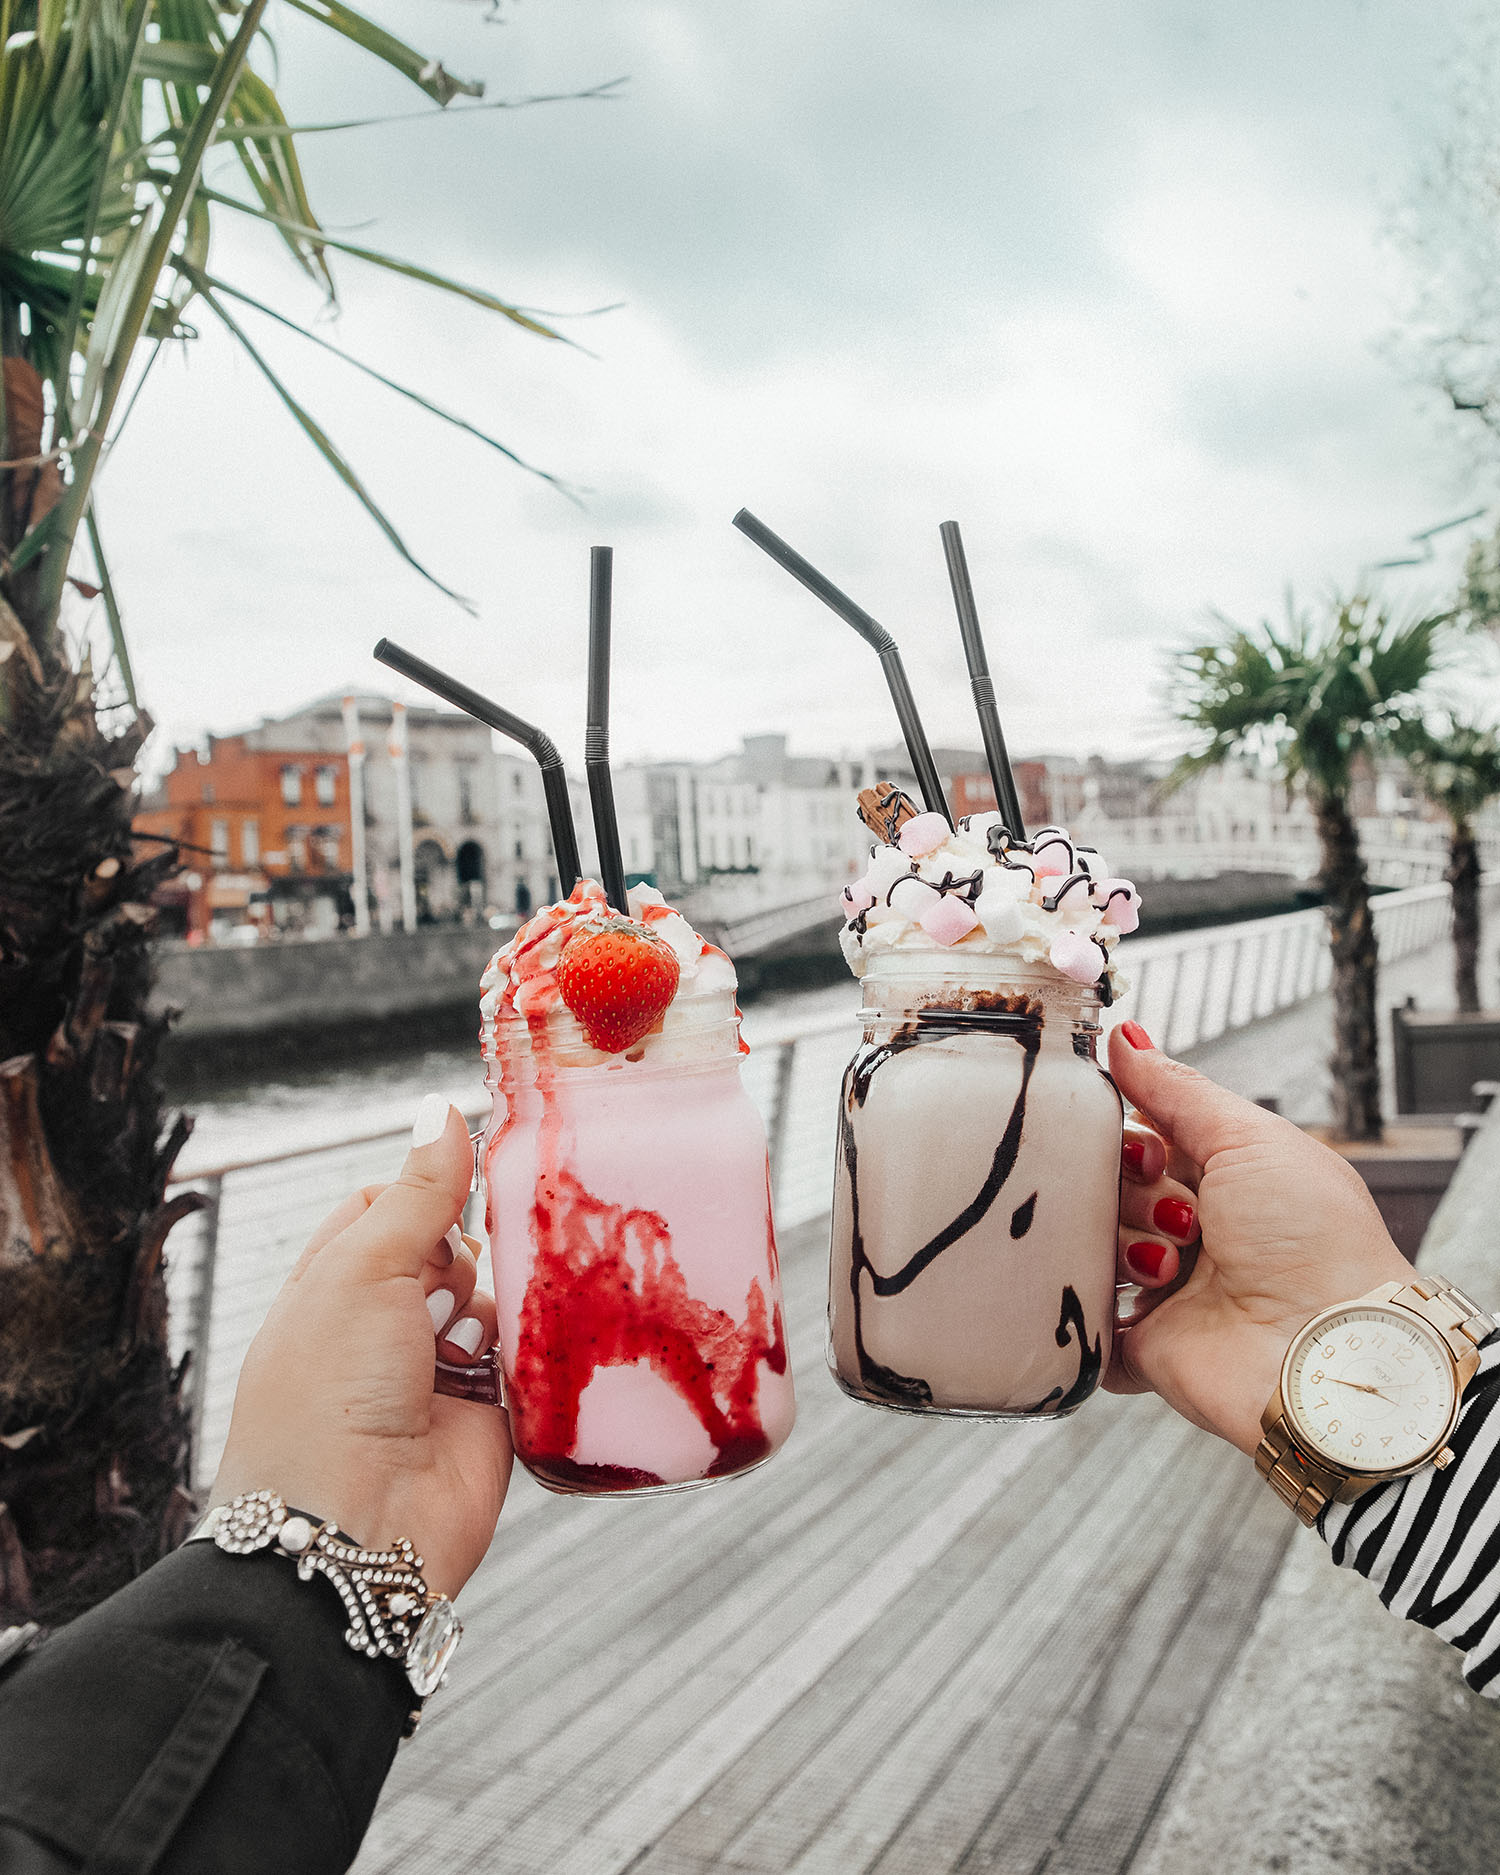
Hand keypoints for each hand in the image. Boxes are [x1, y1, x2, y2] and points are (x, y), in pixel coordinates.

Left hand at [211, 1098, 511, 1597]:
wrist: (352, 1533)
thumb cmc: (326, 1398)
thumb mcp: (364, 1269)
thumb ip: (417, 1192)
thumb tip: (440, 1110)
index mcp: (332, 1288)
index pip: (383, 1210)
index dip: (424, 1191)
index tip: (465, 1177)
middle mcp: (383, 1331)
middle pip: (449, 1254)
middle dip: (474, 1245)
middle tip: (488, 1246)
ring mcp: (437, 1378)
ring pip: (495, 1305)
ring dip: (506, 1300)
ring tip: (508, 1305)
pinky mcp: (490, 1421)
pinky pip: (528, 1365)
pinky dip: (537, 1351)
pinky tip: (541, 1339)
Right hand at [1107, 1023, 1412, 1455]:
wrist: (1326, 1350)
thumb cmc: (1315, 1242)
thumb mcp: (1250, 1139)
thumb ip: (1177, 1090)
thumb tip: (1125, 1036)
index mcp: (1226, 1182)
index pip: (1145, 1141)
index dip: (1135, 1140)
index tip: (1150, 1152)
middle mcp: (1195, 1233)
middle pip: (1113, 1190)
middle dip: (1134, 1194)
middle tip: (1181, 1214)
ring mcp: (1167, 1292)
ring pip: (1094, 1245)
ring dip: (1126, 1247)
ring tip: (1172, 1268)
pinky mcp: (1141, 1348)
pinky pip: (1085, 1318)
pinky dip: (1089, 1306)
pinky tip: (1122, 1297)